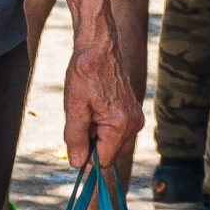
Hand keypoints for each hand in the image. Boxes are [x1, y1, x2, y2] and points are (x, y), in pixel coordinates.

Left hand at [61, 30, 143, 171]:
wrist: (98, 47)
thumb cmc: (85, 73)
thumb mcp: (75, 107)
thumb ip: (76, 138)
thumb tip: (77, 163)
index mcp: (121, 125)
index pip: (103, 160)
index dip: (86, 155)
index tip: (75, 140)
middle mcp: (133, 124)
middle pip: (109, 152)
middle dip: (92, 142)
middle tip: (82, 117)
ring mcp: (134, 117)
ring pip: (111, 141)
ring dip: (96, 133)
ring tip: (88, 109)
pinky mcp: (131, 112)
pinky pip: (115, 130)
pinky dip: (102, 124)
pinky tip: (94, 106)